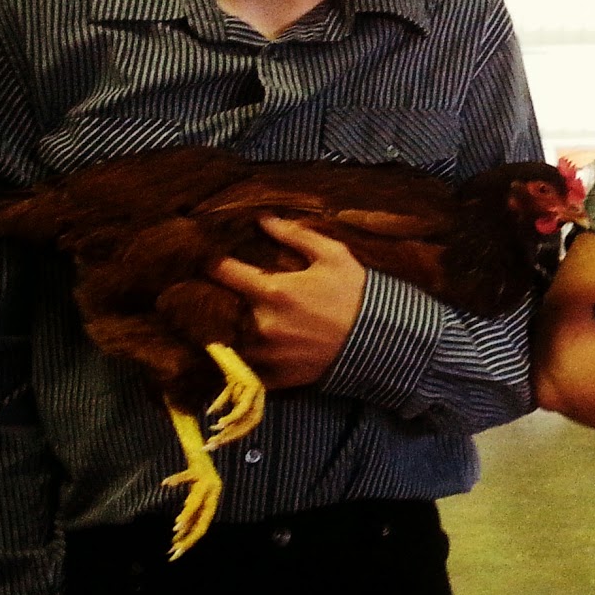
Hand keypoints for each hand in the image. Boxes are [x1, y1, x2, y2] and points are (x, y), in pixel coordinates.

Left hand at [211, 216, 365, 386]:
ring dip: (232, 330)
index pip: (221, 271)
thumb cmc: (356, 294)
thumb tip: (262, 218)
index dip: (214, 262)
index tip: (214, 260)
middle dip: (222, 299)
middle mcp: (261, 324)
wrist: (381, 341)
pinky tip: (253, 351)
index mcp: (271, 290)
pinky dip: (245, 361)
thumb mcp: (333, 256)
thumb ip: (295, 235)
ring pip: (232, 340)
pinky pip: (247, 370)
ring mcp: (266, 354)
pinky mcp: (275, 377)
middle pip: (222, 308)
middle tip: (227, 293)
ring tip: (239, 322)